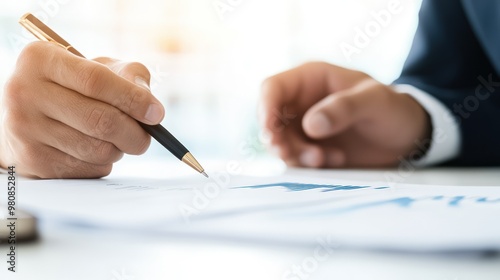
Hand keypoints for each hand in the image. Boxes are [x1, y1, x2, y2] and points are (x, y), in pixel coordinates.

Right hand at [0, 42, 164, 177]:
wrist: (26, 115)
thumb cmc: (73, 86)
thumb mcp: (97, 66)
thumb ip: (129, 75)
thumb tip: (151, 107)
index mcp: (41, 59)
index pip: (96, 81)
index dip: (133, 99)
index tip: (157, 114)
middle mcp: (24, 92)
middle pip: (100, 120)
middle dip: (135, 133)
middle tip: (145, 137)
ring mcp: (25, 129)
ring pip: (97, 150)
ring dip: (119, 149)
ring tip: (115, 140)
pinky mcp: (32, 161)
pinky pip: (87, 169)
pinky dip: (103, 164)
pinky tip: (93, 151)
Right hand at [260, 62, 430, 167]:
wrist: (407, 137)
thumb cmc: (393, 109)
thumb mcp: (375, 102)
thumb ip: (344, 108)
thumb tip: (310, 125)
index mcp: (311, 79)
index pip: (272, 88)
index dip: (265, 109)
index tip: (271, 133)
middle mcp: (301, 102)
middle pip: (269, 120)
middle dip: (279, 140)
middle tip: (300, 155)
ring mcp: (303, 126)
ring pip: (279, 143)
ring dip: (296, 155)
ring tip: (326, 159)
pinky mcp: (310, 148)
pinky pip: (295, 158)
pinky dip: (308, 165)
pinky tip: (336, 160)